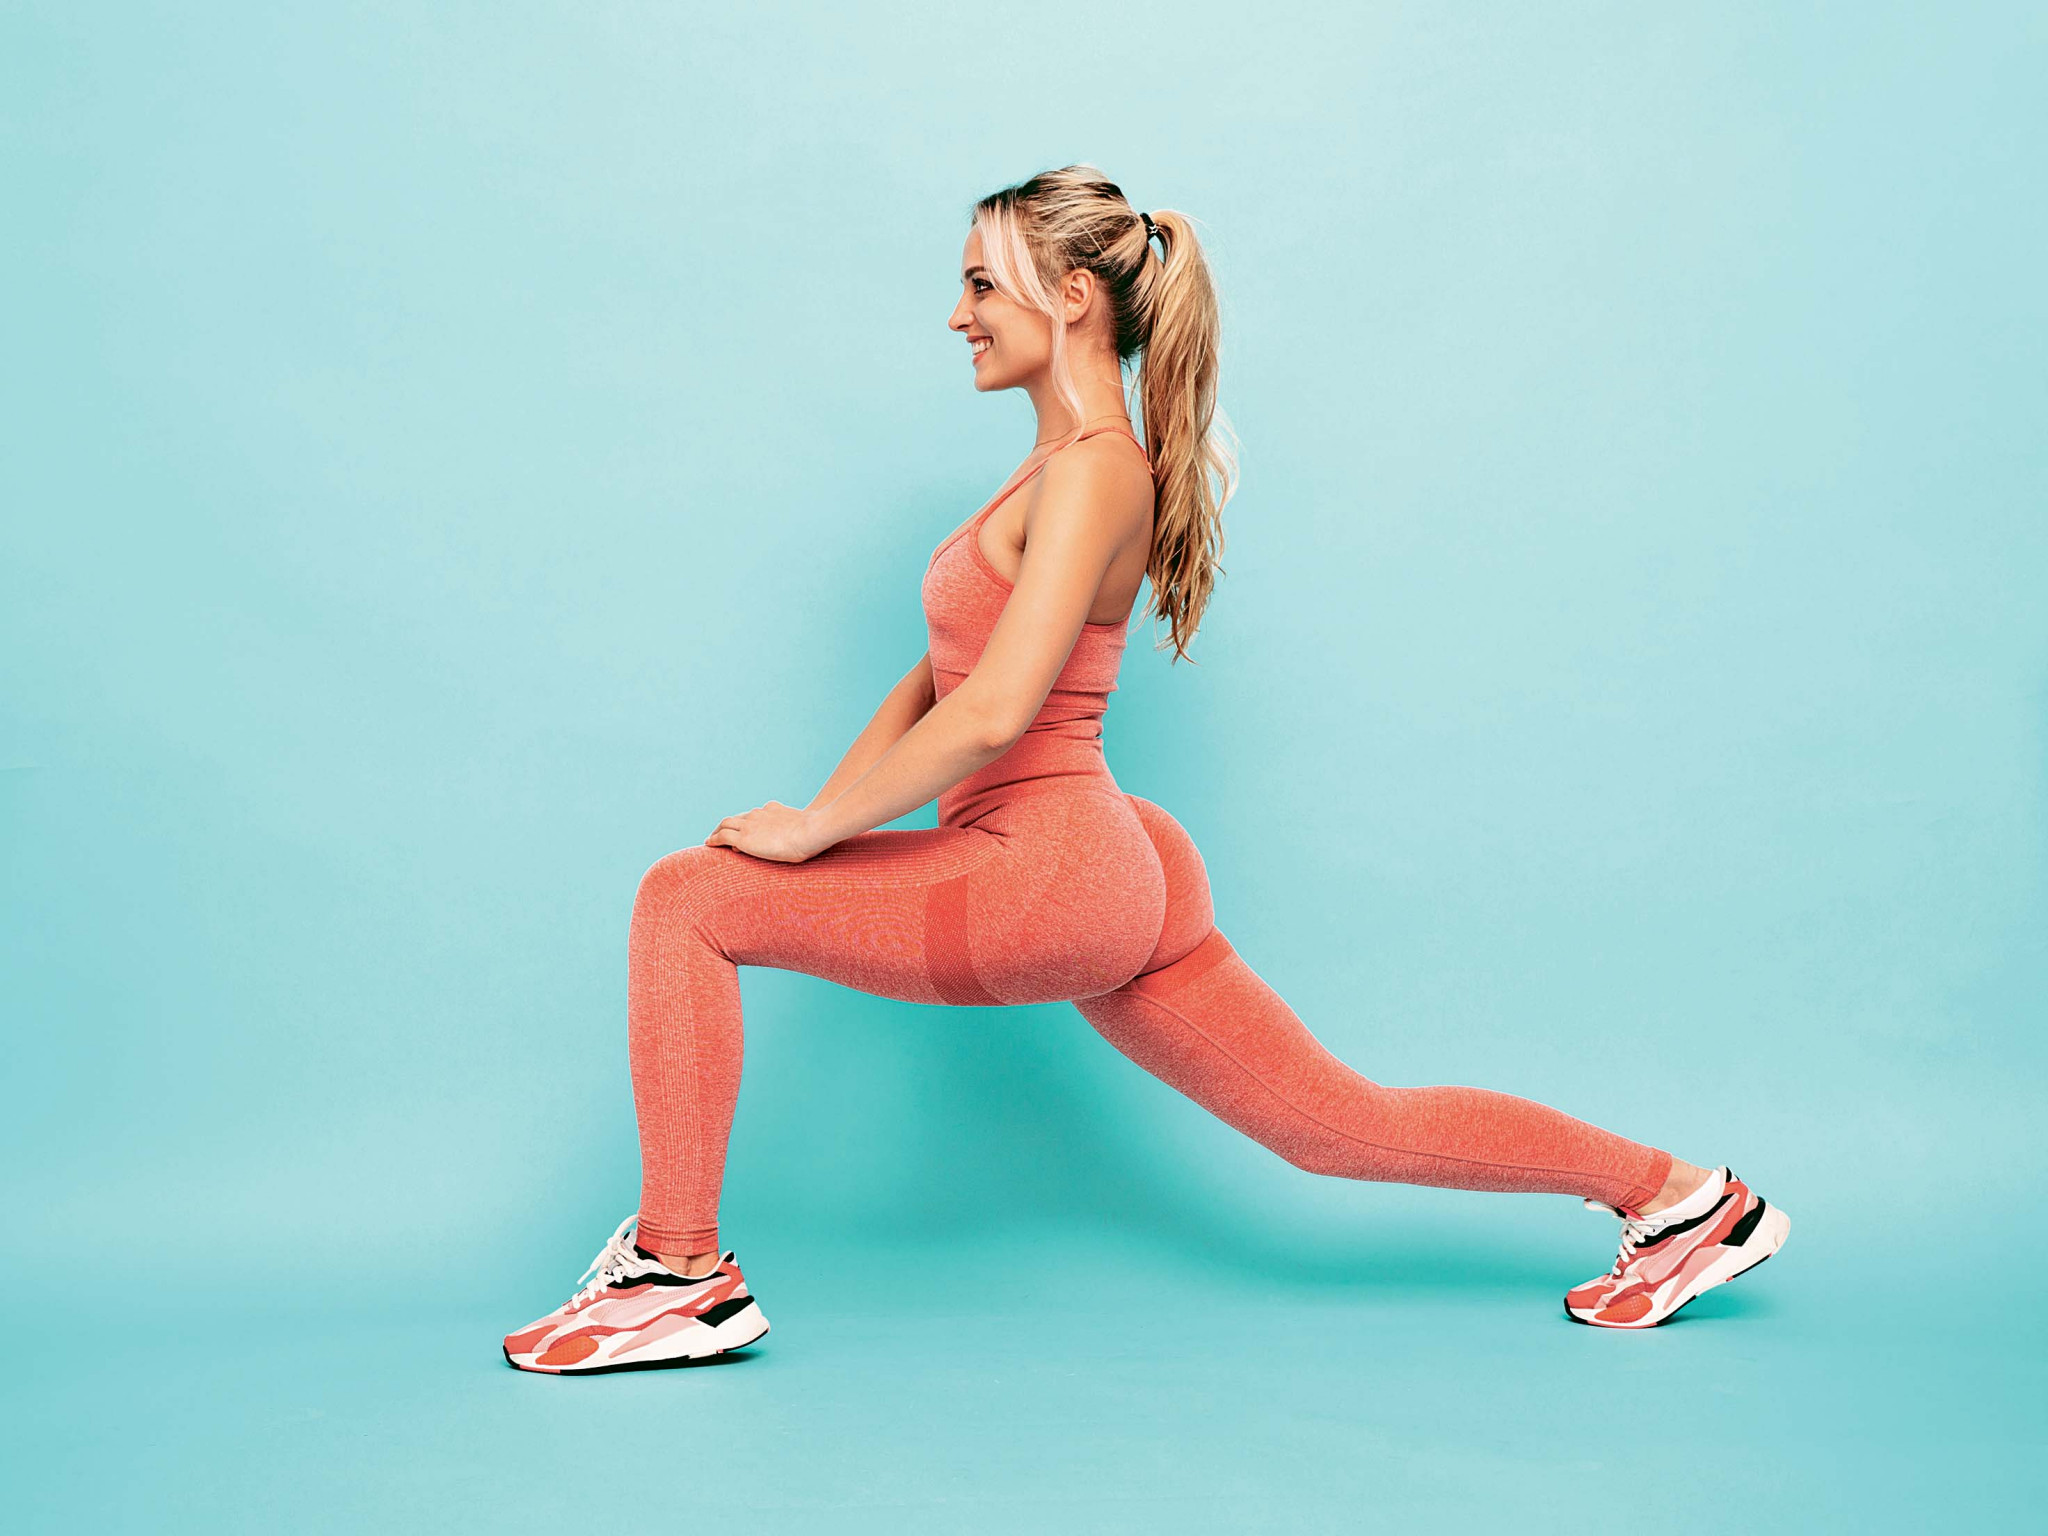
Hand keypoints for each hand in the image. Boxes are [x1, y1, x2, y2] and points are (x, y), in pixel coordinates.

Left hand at [704, 800, 831, 863]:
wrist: (811, 831)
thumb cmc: (816, 833)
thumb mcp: (808, 826)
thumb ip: (802, 828)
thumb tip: (810, 838)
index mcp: (773, 809)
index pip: (755, 814)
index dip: (747, 822)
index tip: (743, 829)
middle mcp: (759, 814)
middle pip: (737, 817)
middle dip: (728, 824)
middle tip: (720, 832)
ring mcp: (750, 824)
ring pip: (726, 824)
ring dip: (717, 830)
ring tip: (711, 839)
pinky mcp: (744, 837)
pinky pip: (722, 836)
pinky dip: (714, 839)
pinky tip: (708, 844)